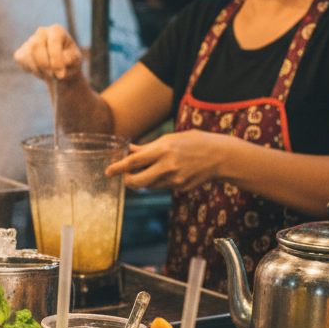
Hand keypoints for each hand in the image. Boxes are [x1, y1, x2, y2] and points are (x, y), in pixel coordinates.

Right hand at [14, 25, 83, 83]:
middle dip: (44, 65)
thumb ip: (68, 60)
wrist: (61, 67)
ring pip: (28, 55)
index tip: (60, 75)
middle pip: (36, 47)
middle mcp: (42, 32)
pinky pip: (21, 61)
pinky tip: (40, 71)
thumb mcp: (75, 60)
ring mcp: (30, 41)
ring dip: (38, 70)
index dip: (56, 60)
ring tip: (48, 75)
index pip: (53, 42)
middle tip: (52, 76)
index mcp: (57, 31)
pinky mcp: (21, 51)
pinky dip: (30, 69)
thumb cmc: (69, 61)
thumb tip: (57, 66)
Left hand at [105, 130, 231, 191]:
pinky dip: (159, 180)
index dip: (118, 167)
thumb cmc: (193, 142)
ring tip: (154, 167)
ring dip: (144, 180)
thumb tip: (128, 150)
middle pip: (137, 182)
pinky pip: (162, 186)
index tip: (108, 172)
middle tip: (126, 176)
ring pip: (148, 185)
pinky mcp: (180, 188)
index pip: (134, 162)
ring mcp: (175, 180)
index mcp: (163, 150)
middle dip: (127, 181)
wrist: (220, 156)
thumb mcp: (170, 139)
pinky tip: (173, 171)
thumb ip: (147, 148)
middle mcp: (168, 166)